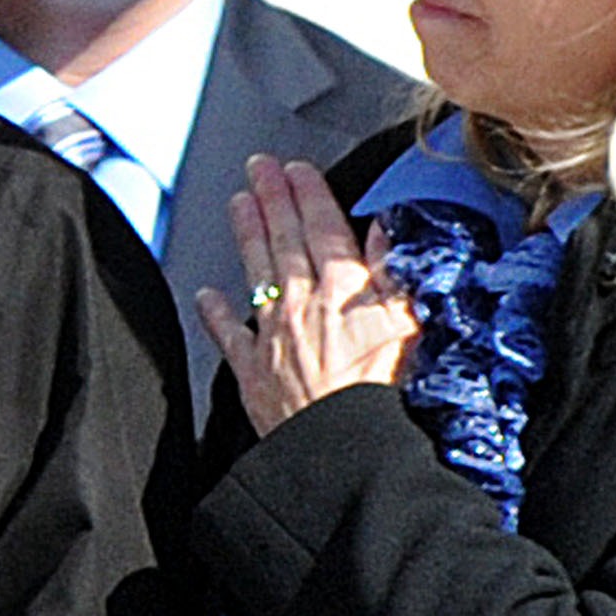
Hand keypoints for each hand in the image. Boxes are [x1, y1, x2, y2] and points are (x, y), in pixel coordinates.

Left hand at [195, 154, 418, 436]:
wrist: (341, 448)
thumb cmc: (381, 393)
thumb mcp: (407, 325)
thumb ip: (394, 274)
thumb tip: (385, 231)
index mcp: (343, 290)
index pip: (323, 228)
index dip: (309, 194)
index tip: (297, 169)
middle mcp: (302, 304)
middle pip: (285, 240)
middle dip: (271, 198)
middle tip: (258, 167)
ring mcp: (272, 335)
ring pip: (257, 272)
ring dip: (247, 234)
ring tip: (238, 203)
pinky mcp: (252, 372)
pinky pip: (229, 336)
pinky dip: (217, 313)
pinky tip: (207, 293)